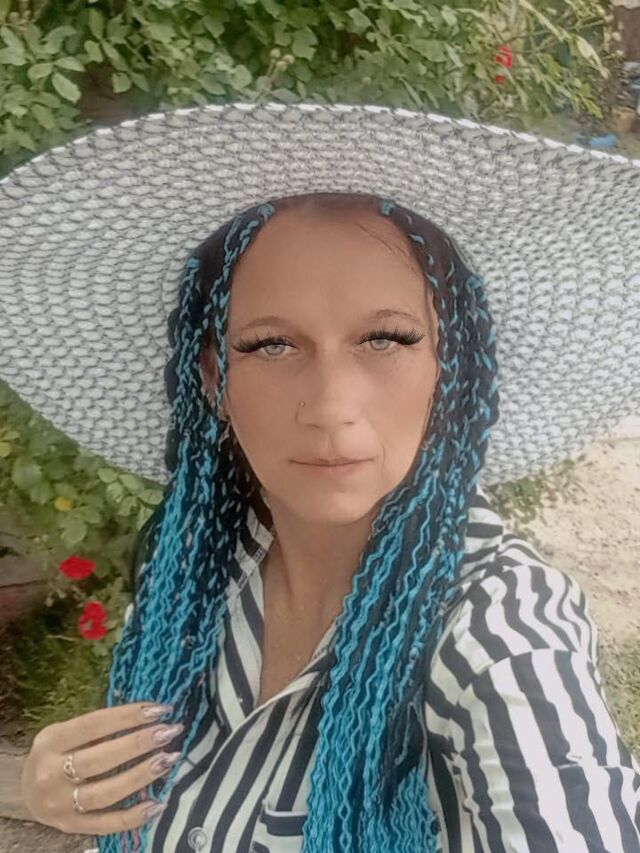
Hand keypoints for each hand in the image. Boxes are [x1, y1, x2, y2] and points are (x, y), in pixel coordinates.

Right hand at [20, 701, 183, 835]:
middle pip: (99, 760)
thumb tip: (147, 713)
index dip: (127, 716)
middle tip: (169, 732)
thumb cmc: (57, 752)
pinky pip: (106, 825)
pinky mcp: (71, 827)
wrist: (27, 791)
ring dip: (141, 776)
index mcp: (51, 742)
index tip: (159, 709)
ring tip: (169, 759)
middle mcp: (51, 775)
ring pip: (105, 793)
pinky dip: (134, 816)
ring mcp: (60, 805)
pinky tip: (158, 803)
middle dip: (138, 744)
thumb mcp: (65, 732)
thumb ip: (97, 727)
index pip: (93, 725)